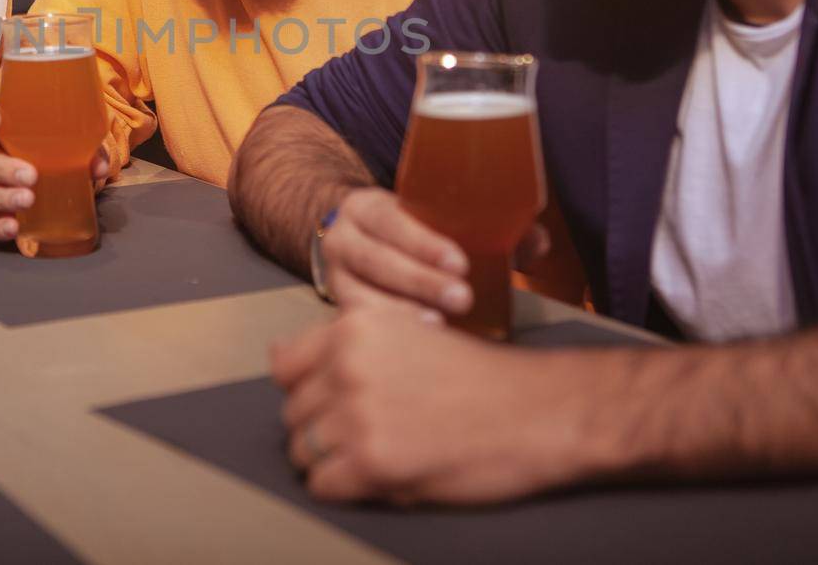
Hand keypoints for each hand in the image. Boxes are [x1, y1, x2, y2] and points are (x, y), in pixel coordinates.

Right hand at [0, 103, 109, 242]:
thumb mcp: (75, 144)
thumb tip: (99, 167)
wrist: (59, 182)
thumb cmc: (59, 152)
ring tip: (28, 200)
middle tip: (31, 175)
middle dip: (4, 169)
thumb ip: (88, 150)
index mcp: (4, 134)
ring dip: (3, 197)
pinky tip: (13, 228)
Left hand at [272, 309, 611, 503]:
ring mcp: (357, 414)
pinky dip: (346, 489)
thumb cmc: (481, 376)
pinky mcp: (373, 461)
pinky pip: (322, 485)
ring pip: (302, 451)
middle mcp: (347, 365)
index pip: (283, 366)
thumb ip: (346, 345)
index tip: (332, 401)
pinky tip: (384, 476)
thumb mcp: (407, 333)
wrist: (539, 410)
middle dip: (321, 429)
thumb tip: (278, 358)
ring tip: (379, 455)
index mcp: (354, 329)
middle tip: (368, 435)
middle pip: (292, 413)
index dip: (307, 390)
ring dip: (333, 461)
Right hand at [319, 188, 550, 321]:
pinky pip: (356, 321)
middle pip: (375, 259)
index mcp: (367, 207)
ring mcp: (335, 277)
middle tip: (462, 297)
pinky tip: (414, 342)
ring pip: (360, 295)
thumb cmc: (410, 230)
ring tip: (441, 325)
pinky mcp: (337, 308)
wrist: (356, 239)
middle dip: (420, 280)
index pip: (389, 220)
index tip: (461, 263)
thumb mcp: (433, 215)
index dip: (423, 243)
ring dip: (401, 311)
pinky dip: (385, 330)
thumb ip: (488, 226)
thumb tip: (538, 243)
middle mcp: (341, 238)